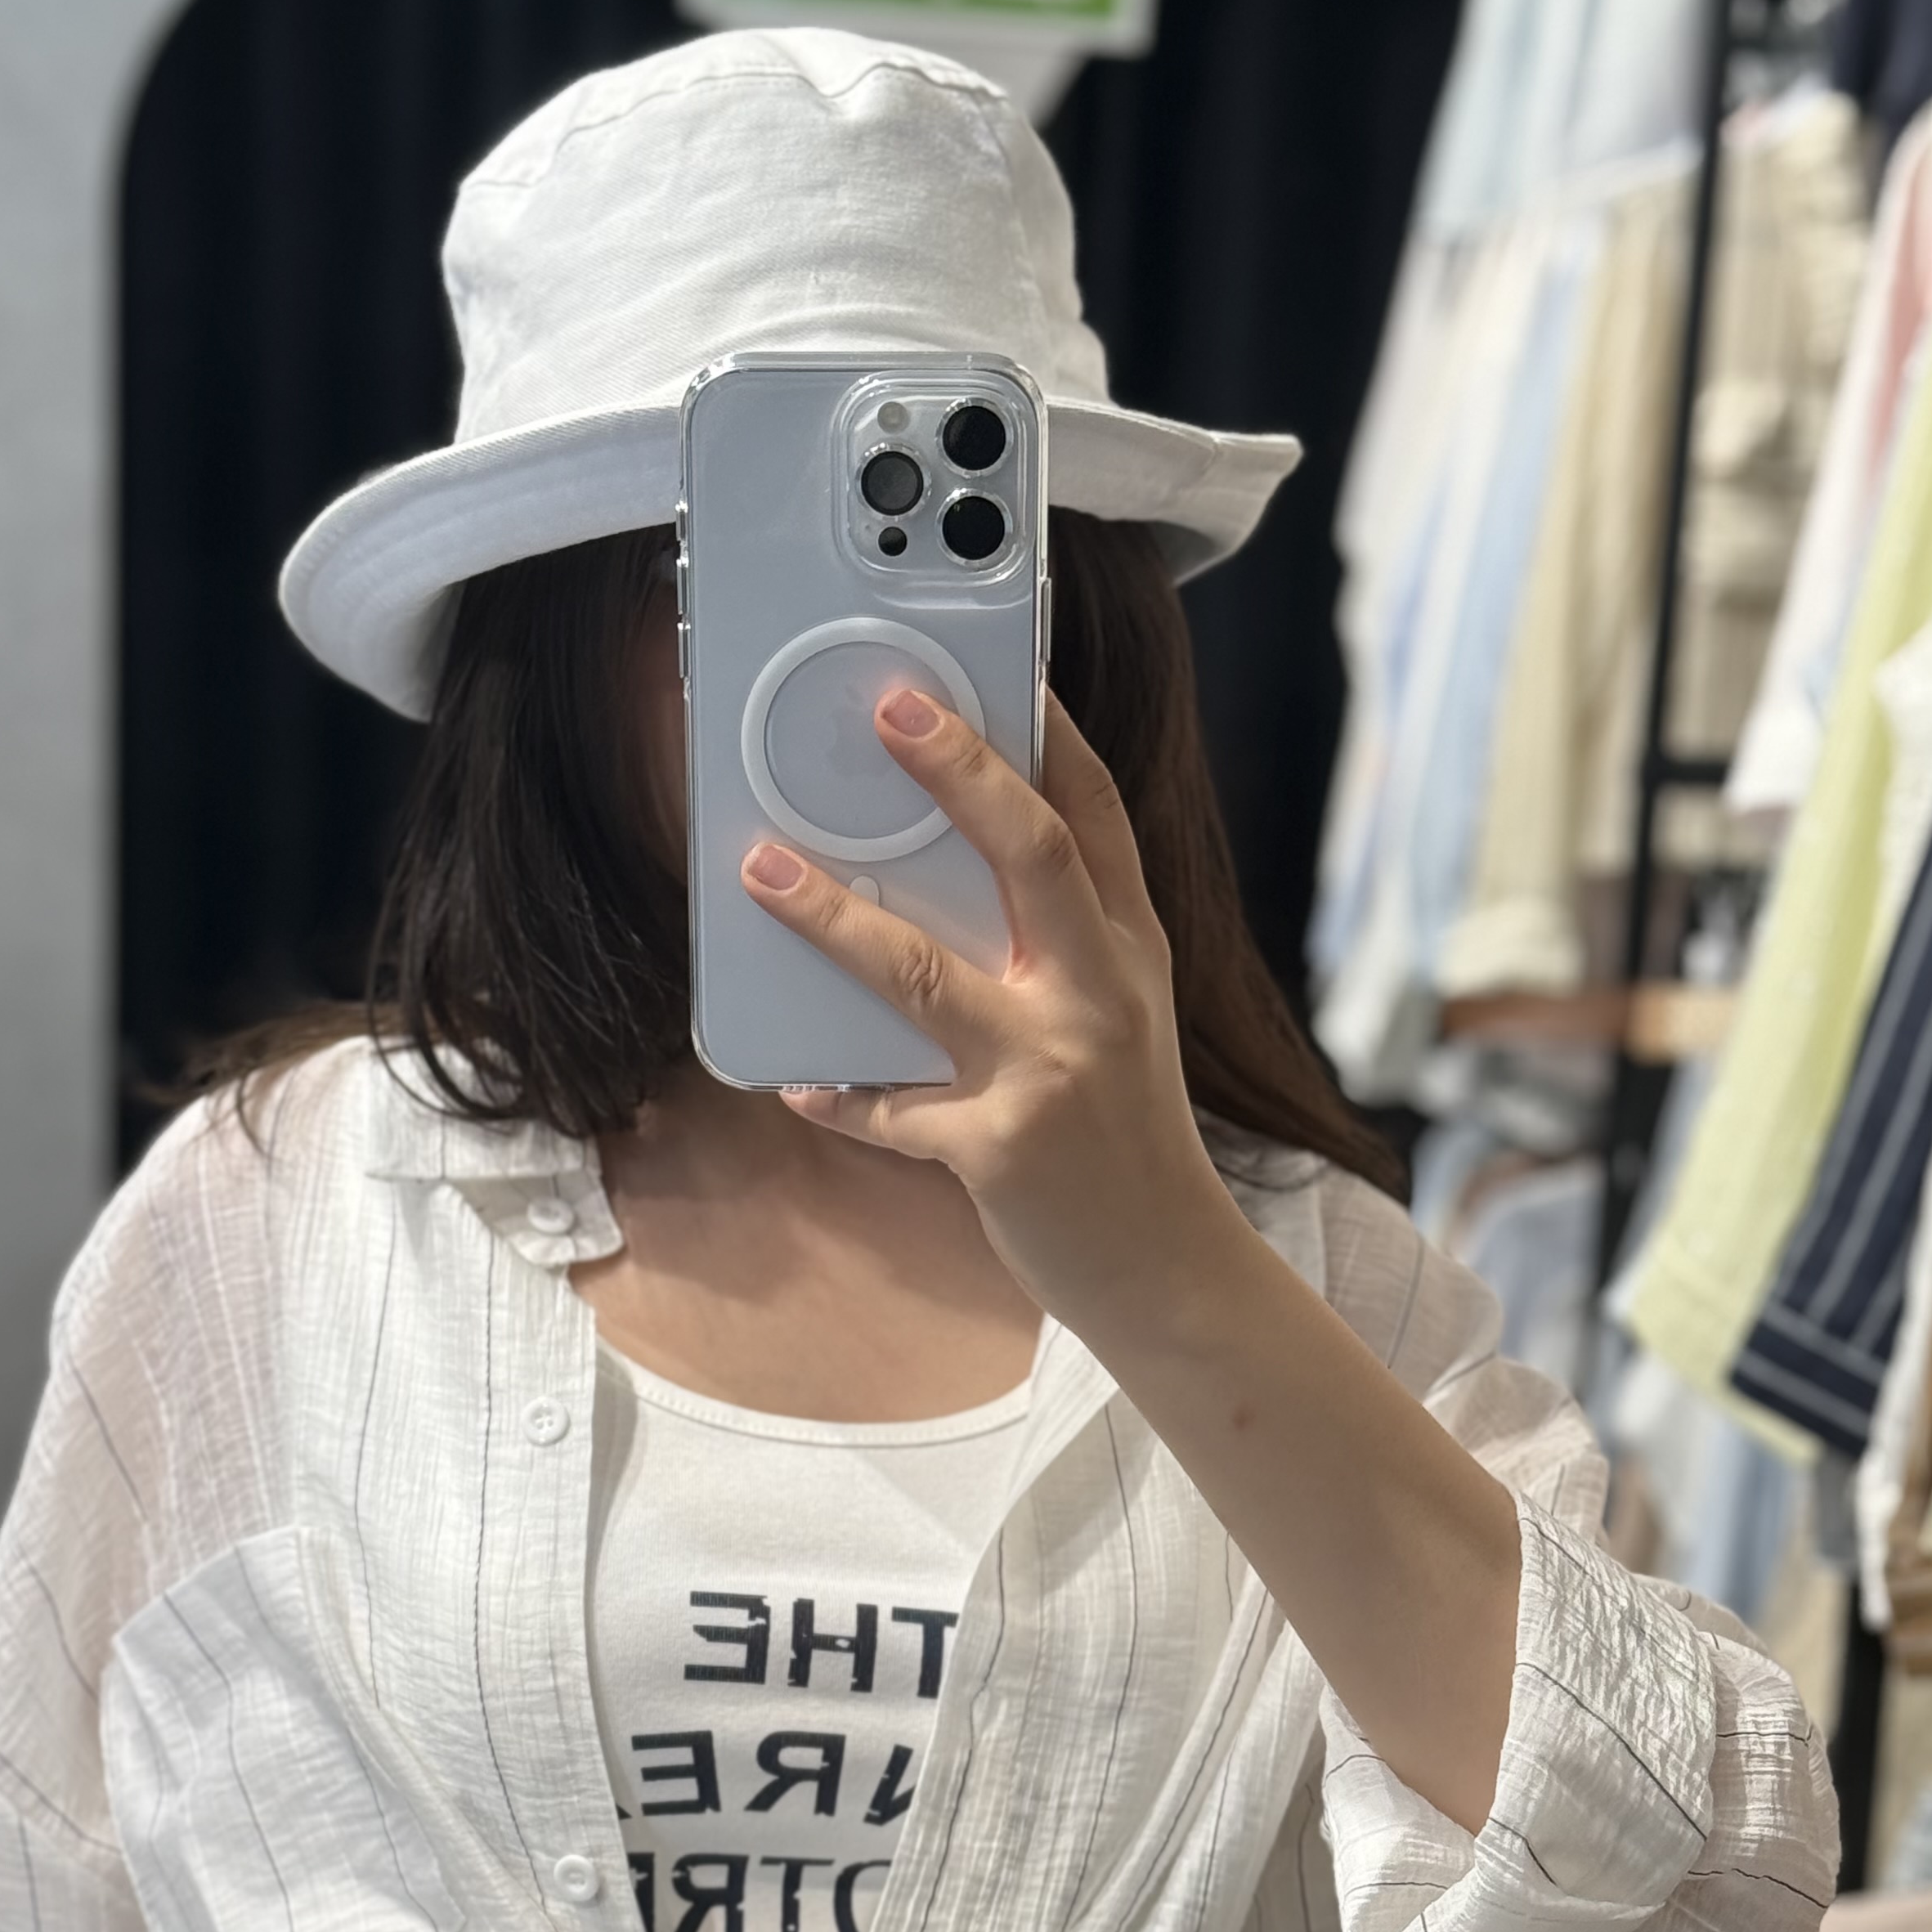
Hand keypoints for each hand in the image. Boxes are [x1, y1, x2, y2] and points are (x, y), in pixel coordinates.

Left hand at [743, 685, 1522, 1831]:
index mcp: (1126, 951)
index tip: (993, 660)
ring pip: (929, 975)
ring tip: (760, 868)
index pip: (1092, 815)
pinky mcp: (1002, 1151)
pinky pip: (897, 1114)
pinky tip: (792, 1078)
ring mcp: (1053, 1072)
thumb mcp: (1112, 1020)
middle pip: (1032, 856)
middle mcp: (1099, 995)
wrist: (1171, 1272)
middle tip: (884, 701)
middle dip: (956, 772)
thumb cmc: (1125, 1136)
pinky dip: (841, 1096)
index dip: (1043, 731)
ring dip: (835, 918)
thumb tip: (934, 876)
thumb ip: (1051, 948)